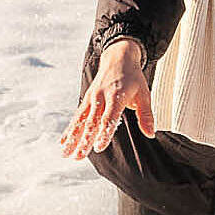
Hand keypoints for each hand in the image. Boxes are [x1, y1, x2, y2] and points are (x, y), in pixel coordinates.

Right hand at [61, 39, 154, 159]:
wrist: (118, 57)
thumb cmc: (133, 77)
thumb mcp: (144, 94)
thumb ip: (146, 115)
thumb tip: (150, 133)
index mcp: (116, 96)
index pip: (108, 118)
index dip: (104, 133)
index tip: (99, 148)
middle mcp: (101, 98)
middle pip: (91, 122)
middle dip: (84, 141)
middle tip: (78, 156)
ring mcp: (92, 98)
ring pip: (80, 121)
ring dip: (73, 138)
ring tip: (66, 153)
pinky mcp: (87, 99)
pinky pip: (77, 116)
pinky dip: (70, 129)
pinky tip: (64, 141)